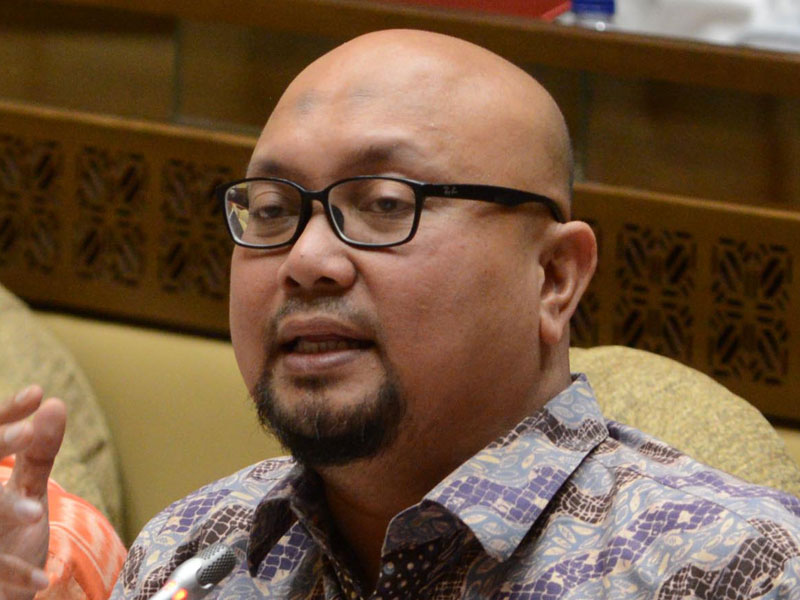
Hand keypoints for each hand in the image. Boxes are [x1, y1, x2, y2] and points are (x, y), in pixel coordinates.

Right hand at [0, 386, 65, 599]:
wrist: (1, 585)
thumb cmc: (7, 530)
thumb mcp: (26, 489)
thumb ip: (38, 452)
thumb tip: (55, 404)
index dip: (5, 414)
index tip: (37, 392)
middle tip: (27, 431)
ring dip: (6, 509)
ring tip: (35, 513)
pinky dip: (16, 574)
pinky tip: (42, 581)